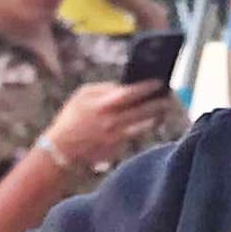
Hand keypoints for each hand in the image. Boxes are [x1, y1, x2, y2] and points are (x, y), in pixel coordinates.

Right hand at [40, 79, 174, 176]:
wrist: (62, 149)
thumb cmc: (72, 118)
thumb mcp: (82, 96)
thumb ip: (104, 88)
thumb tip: (124, 85)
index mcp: (102, 104)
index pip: (130, 93)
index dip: (147, 87)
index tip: (159, 82)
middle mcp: (111, 121)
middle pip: (142, 110)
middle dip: (158, 103)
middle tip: (168, 97)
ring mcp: (116, 136)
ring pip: (144, 125)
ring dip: (156, 117)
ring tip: (164, 109)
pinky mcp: (118, 148)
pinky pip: (136, 135)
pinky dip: (146, 128)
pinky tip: (153, 121)